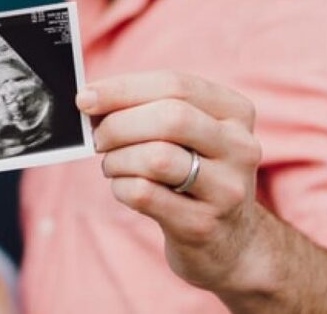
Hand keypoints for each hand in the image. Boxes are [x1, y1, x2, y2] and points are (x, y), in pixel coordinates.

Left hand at [78, 71, 268, 292]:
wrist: (230, 241)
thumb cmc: (195, 174)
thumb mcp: (190, 136)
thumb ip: (150, 109)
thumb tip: (92, 99)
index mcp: (236, 113)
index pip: (175, 85)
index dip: (123, 89)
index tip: (85, 98)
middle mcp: (240, 147)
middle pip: (170, 118)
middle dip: (119, 125)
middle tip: (98, 139)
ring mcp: (226, 189)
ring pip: (156, 158)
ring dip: (118, 159)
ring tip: (112, 165)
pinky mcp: (203, 224)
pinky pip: (145, 194)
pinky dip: (121, 187)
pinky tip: (123, 188)